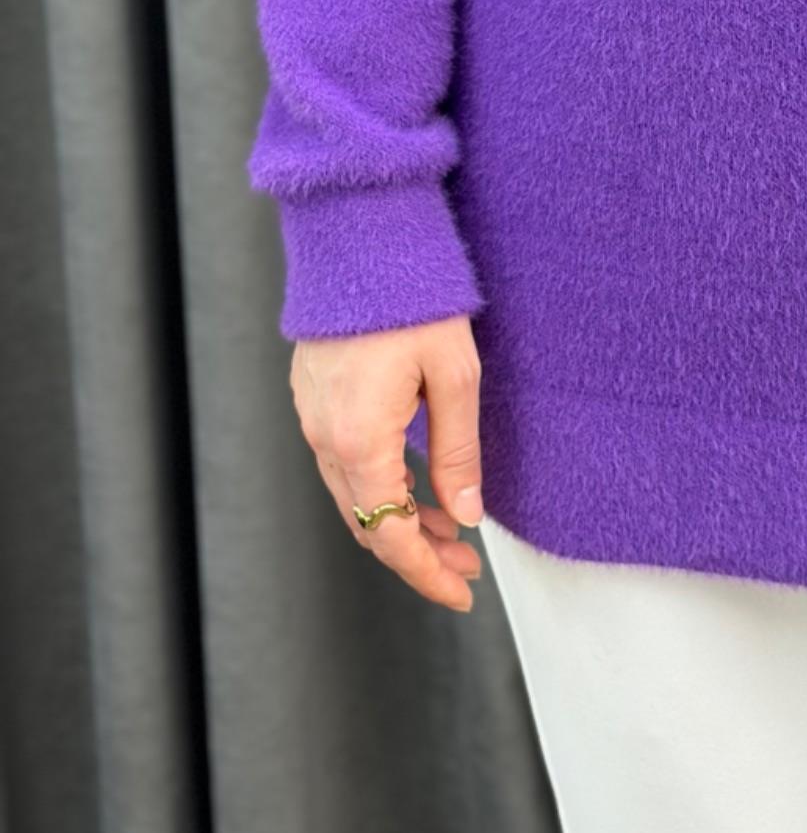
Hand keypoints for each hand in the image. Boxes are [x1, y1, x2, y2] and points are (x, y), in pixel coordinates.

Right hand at [289, 315, 486, 610]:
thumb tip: (466, 516)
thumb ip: (457, 453)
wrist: (360, 240)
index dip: (426, 572)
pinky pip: (343, 464)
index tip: (460, 593)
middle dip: (418, 554)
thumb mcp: (454, 376)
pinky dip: (379, 486)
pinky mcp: (313, 398)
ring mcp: (313, 419)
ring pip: (353, 497)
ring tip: (451, 530)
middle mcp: (325, 438)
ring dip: (399, 520)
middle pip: (368, 524)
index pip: (390, 535)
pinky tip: (415, 484)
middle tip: (466, 567)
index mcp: (359, 441)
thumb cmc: (413, 301)